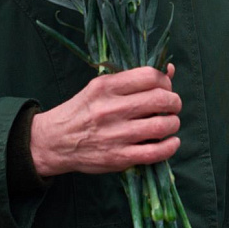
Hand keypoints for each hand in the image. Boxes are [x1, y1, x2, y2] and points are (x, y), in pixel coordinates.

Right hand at [31, 65, 181, 177]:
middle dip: (174, 102)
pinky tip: (171, 142)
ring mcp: (114, 135)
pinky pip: (154, 152)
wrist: (54, 141)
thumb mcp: (100, 88)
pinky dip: (170, 147)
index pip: (150, 76)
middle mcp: (110, 109)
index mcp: (106, 87)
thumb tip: (170, 70)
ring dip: (173, 123)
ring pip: (161, 126)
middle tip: (172, 106)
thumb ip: (133, 80)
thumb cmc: (81, 111)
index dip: (165, 81)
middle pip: (160, 99)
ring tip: (170, 123)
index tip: (165, 88)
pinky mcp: (118, 157)